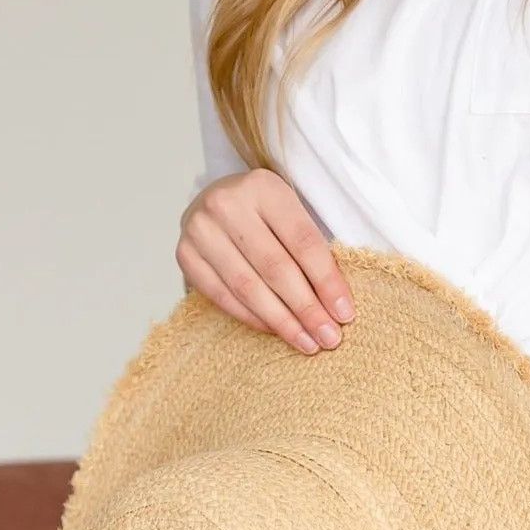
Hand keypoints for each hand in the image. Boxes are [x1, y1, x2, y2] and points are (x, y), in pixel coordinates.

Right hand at [176, 169, 356, 354]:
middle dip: (306, 308)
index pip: (303, 242)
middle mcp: (226, 204)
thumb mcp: (292, 214)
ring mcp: (200, 230)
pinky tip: (275, 331)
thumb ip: (312, 250)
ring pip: (248, 287)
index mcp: (263, 187)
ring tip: (306, 342)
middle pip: (275, 268)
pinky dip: (252, 317)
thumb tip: (337, 306)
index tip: (345, 313)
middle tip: (329, 337)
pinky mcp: (184, 255)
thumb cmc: (264, 212)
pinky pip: (222, 296)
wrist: (217, 200)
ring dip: (282, 321)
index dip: (326, 282)